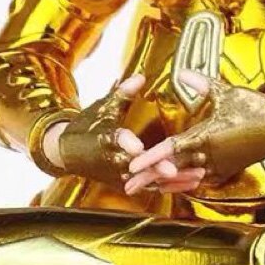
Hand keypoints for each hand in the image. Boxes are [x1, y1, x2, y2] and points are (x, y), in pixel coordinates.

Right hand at [41, 73, 206, 196]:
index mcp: (104, 138)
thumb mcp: (103, 107)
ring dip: (172, 179)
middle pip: (136, 165)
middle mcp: (112, 160)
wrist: (68, 152)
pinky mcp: (127, 184)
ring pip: (148, 180)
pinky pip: (152, 188)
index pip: (115, 141)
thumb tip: (141, 76)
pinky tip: (193, 182)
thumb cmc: (87, 126)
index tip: (137, 146)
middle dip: (156, 167)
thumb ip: (123, 93)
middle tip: (175, 168)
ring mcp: (120, 174)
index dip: (126, 143)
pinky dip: (172, 186)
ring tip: (197, 174)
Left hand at [124, 69, 264, 194]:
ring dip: (165, 182)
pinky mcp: (227, 169)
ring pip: (185, 178)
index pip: (171, 149)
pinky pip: (201, 179)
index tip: (133, 165)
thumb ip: (201, 84)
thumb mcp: (227, 92)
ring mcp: (218, 165)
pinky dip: (185, 183)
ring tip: (146, 187)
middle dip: (150, 177)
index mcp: (207, 136)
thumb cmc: (258, 110)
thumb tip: (181, 73)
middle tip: (129, 184)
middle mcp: (210, 155)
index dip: (150, 158)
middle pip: (173, 169)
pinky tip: (176, 184)